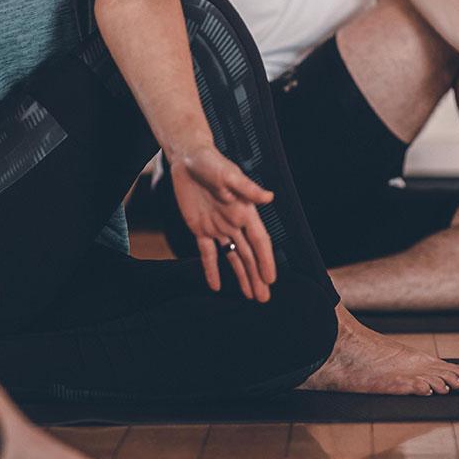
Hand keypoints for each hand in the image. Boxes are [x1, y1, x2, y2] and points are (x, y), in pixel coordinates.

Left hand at [169, 145, 276, 301]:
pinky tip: (216, 287)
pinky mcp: (200, 228)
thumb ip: (247, 188)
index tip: (271, 280)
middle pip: (248, 254)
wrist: (188, 158)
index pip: (259, 241)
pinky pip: (207, 253)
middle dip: (256, 276)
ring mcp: (217, 227)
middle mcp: (234, 222)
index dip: (265, 260)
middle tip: (263, 299)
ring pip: (233, 256)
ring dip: (241, 276)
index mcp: (245, 211)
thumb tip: (269, 197)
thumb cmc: (211, 162)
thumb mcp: (228, 175)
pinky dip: (211, 269)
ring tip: (250, 296)